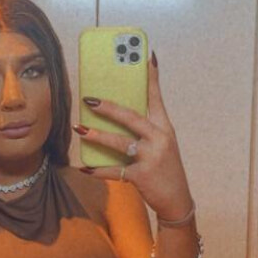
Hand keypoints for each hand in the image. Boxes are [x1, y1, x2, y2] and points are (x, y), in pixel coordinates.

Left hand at [75, 52, 193, 219]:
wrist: (177, 200)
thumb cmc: (165, 169)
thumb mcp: (162, 145)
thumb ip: (144, 130)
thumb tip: (116, 114)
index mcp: (165, 128)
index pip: (157, 98)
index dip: (151, 78)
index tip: (146, 57)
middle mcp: (160, 139)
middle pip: (132, 118)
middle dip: (109, 108)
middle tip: (89, 100)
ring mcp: (151, 158)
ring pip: (120, 143)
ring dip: (97, 136)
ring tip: (80, 130)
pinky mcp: (141, 176)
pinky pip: (114, 171)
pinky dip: (98, 170)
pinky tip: (84, 167)